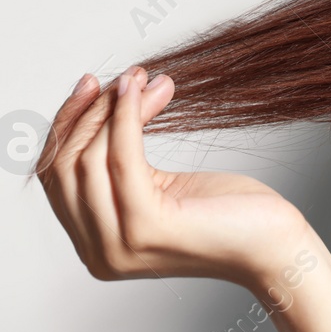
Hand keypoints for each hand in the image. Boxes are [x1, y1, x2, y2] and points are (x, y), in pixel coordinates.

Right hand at [36, 66, 310, 291]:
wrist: (272, 243)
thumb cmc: (226, 212)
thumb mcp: (160, 184)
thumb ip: (123, 161)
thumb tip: (112, 95)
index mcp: (95, 245)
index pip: (58, 178)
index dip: (67, 126)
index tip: (92, 84)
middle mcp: (99, 254)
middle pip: (67, 167)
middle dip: (91, 112)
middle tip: (125, 77)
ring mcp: (118, 245)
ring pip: (90, 160)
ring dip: (114, 109)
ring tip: (142, 79)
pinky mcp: (145, 227)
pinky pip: (123, 159)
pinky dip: (128, 118)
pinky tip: (143, 91)